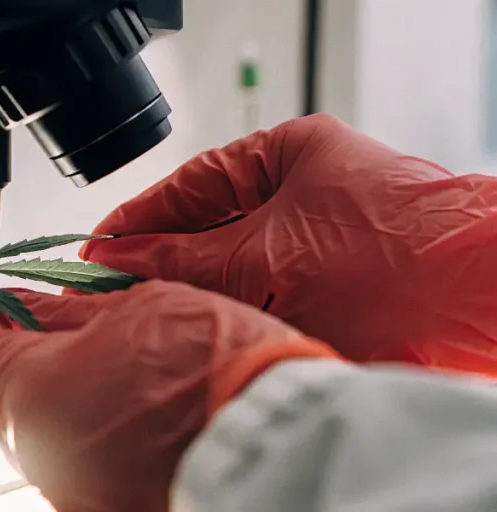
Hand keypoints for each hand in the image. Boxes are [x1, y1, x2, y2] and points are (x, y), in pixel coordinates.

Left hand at [0, 281, 339, 511]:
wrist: (278, 444)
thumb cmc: (214, 374)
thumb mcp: (136, 311)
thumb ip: (72, 312)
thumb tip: (36, 306)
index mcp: (31, 395)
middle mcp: (40, 453)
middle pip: (8, 395)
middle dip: (28, 355)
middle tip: (60, 325)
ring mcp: (72, 489)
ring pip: (47, 431)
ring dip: (65, 393)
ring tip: (114, 364)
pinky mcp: (105, 507)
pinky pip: (82, 460)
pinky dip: (94, 430)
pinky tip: (132, 407)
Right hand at [80, 113, 496, 373]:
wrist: (479, 309)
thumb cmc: (391, 259)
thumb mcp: (261, 256)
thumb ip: (180, 259)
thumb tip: (116, 258)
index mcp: (291, 155)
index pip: (193, 183)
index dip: (140, 218)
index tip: (98, 248)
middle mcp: (306, 194)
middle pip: (211, 227)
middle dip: (163, 260)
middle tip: (113, 289)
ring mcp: (322, 242)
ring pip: (236, 267)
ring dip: (197, 292)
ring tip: (150, 313)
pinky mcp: (335, 287)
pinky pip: (264, 296)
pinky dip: (233, 313)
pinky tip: (204, 330)